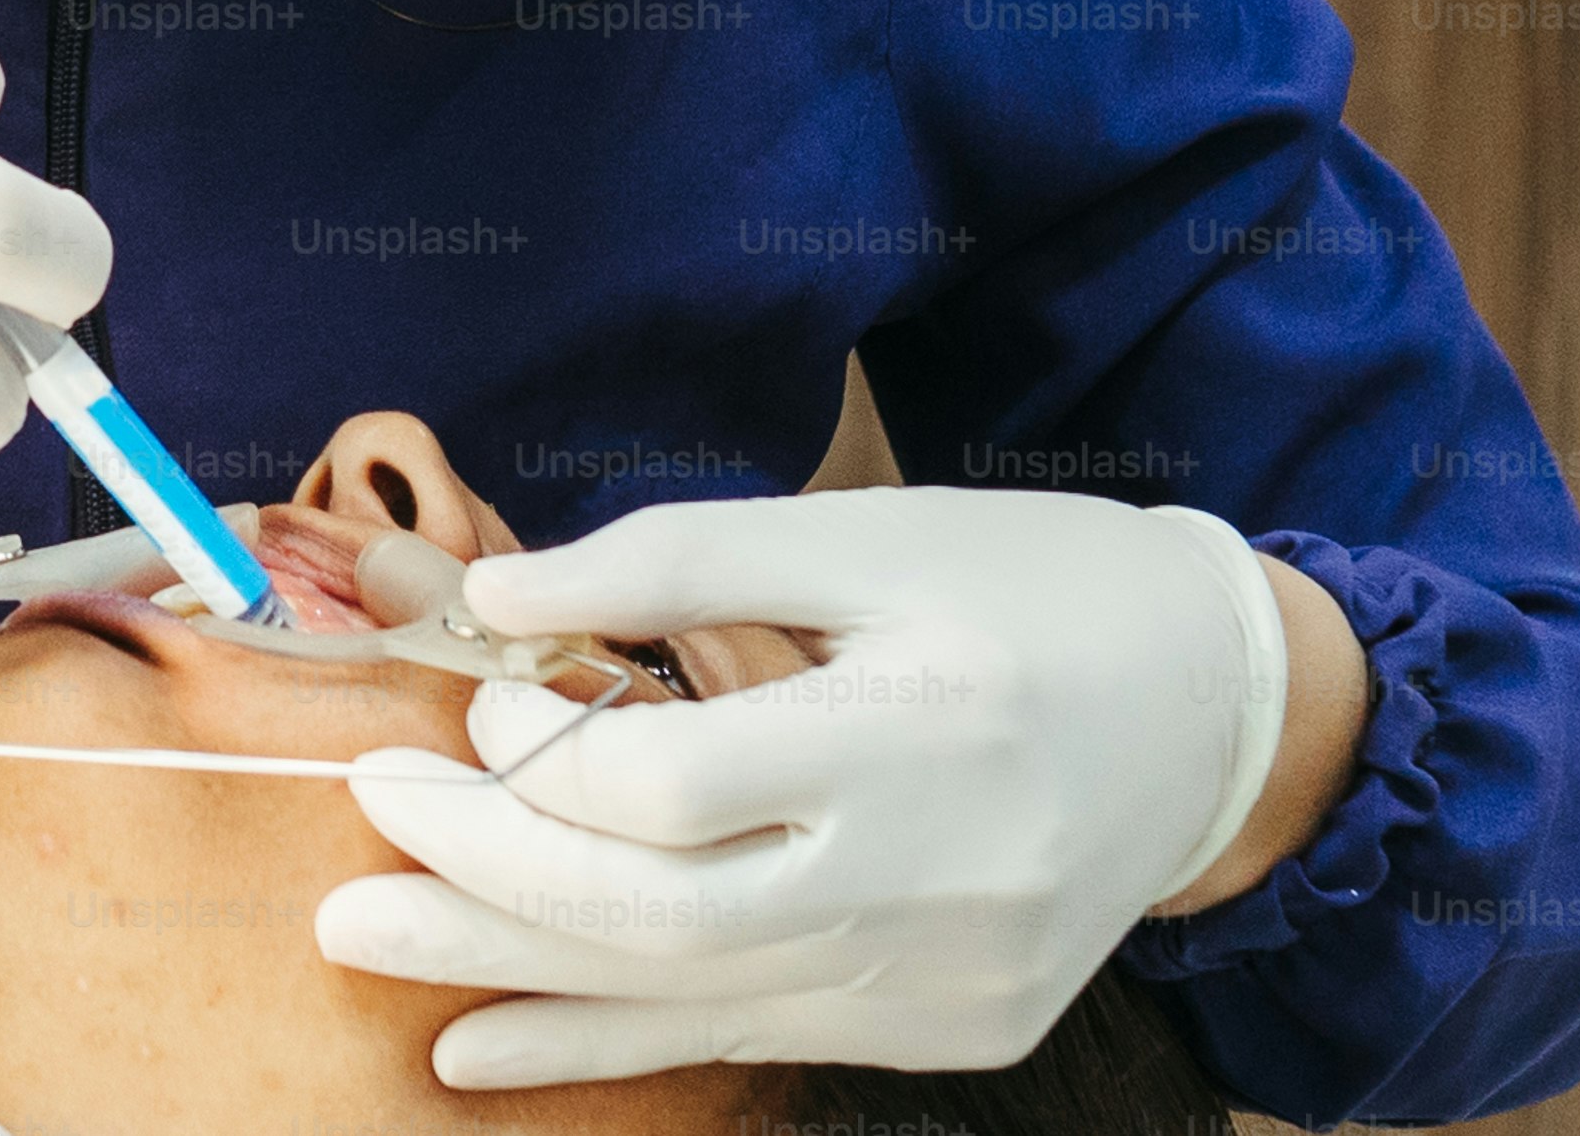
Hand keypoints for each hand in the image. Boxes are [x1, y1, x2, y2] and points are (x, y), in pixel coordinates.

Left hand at [313, 487, 1297, 1082]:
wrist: (1224, 716)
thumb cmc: (1030, 589)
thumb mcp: (868, 534)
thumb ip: (676, 560)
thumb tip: (489, 598)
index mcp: (925, 726)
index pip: (676, 783)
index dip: (544, 756)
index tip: (473, 709)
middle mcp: (938, 878)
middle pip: (659, 913)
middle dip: (487, 880)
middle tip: (355, 838)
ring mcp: (944, 978)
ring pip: (685, 993)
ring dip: (507, 971)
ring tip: (361, 940)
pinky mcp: (944, 1028)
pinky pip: (744, 1039)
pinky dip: (603, 1043)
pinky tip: (476, 1045)